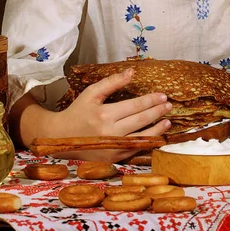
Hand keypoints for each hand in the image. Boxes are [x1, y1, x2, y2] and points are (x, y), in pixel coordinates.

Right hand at [50, 69, 172, 161]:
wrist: (61, 137)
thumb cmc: (77, 112)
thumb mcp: (92, 93)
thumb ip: (112, 82)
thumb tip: (132, 71)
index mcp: (104, 115)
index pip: (134, 106)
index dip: (150, 101)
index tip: (162, 96)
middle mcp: (109, 133)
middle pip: (140, 121)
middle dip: (157, 112)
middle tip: (168, 105)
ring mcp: (112, 148)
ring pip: (141, 138)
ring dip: (157, 130)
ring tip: (167, 122)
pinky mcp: (113, 158)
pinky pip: (134, 150)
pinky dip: (147, 142)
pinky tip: (156, 136)